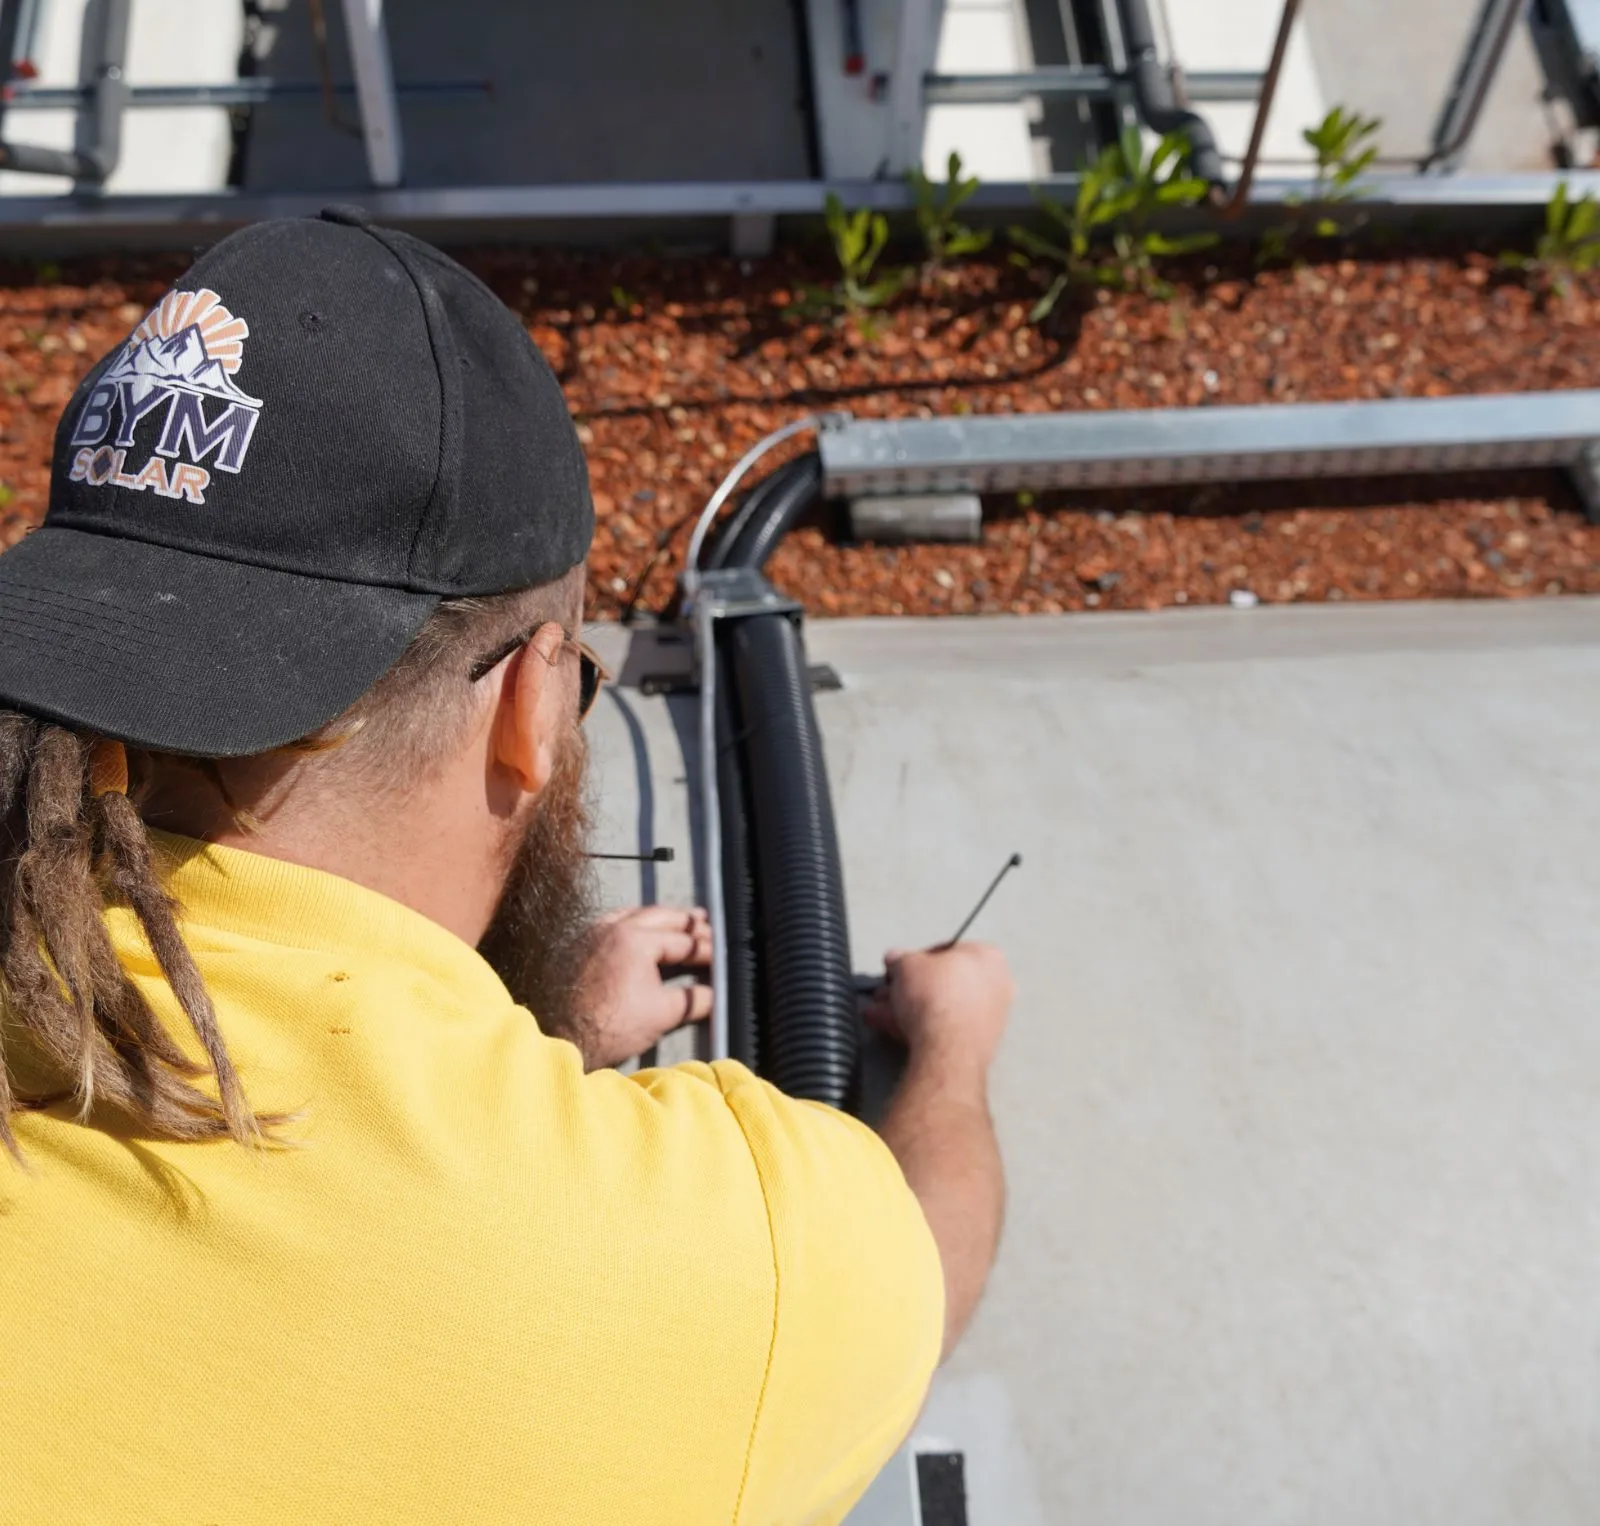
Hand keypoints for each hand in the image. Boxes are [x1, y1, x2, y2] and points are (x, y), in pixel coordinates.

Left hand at [572, 906, 712, 1069]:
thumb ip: (692, 1000)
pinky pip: (611, 921)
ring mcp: (592, 933)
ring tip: (674, 920)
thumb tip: (714, 995)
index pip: (681, 940)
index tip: (719, 955)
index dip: (704, 948)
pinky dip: (632, 921)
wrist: (559, 1037)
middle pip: (659, 916)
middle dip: (684, 921)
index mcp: (636, 939)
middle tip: (705, 923)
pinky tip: (636, 929)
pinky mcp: (578, 945)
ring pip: (633, 913)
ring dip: (657, 916)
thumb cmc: (610, 1026)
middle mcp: (613, 927)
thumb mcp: (661, 1014)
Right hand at [866, 943, 1013, 1081]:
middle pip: (943, 983)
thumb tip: (895, 961)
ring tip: (880, 1014)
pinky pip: (947, 1028)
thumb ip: (900, 960)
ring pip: (942, 1008)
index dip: (915, 960)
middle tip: (886, 994)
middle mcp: (997, 985)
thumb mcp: (906, 965)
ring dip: (908, 1009)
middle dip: (909, 989)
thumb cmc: (933, 996)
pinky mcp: (980, 1044)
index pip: (946, 951)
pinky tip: (893, 1030)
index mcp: (988, 956)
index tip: (898, 970)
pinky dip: (922, 1027)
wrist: (948, 1049)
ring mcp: (992, 1017)